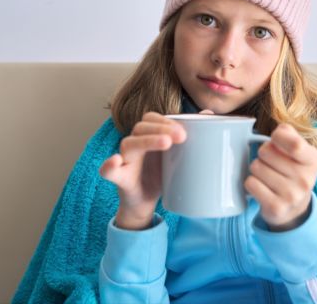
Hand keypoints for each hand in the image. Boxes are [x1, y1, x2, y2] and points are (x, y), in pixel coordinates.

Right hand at [99, 112, 185, 228]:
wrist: (145, 202)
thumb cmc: (161, 174)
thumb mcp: (177, 155)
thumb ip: (190, 134)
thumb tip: (208, 114)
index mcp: (148, 136)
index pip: (152, 119)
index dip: (167, 121)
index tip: (185, 131)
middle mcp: (134, 144)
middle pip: (142, 127)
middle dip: (162, 128)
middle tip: (181, 136)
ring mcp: (125, 160)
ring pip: (129, 144)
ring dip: (147, 141)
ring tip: (166, 143)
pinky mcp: (119, 178)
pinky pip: (108, 170)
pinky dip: (109, 165)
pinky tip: (116, 161)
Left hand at [244, 123, 316, 231]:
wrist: (295, 208)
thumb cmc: (292, 171)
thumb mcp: (299, 150)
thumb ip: (289, 134)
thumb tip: (279, 131)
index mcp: (312, 160)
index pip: (294, 144)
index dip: (278, 137)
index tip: (276, 139)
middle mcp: (305, 179)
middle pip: (265, 151)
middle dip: (263, 154)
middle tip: (272, 163)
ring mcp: (292, 196)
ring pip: (256, 167)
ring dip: (257, 170)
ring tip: (268, 177)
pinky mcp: (276, 208)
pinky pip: (251, 183)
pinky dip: (252, 183)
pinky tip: (263, 188)